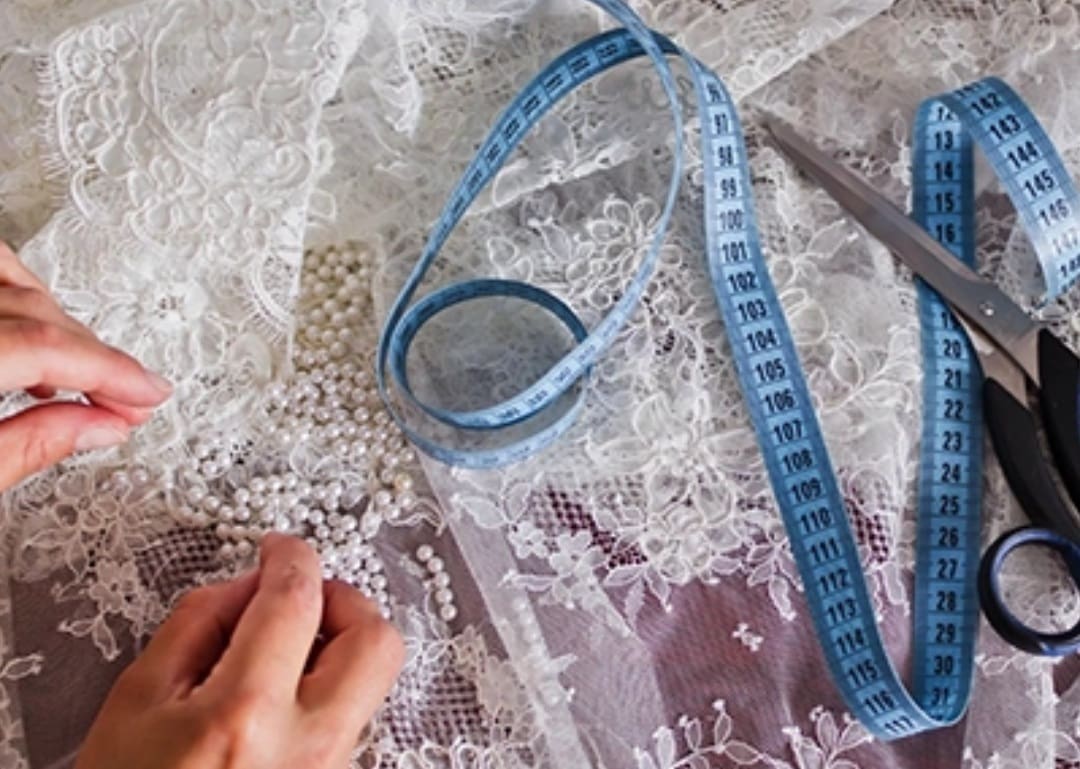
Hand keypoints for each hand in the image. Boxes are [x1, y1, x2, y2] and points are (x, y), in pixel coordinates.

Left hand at [0, 241, 172, 491]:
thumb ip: (27, 446)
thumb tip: (102, 426)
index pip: (44, 345)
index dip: (111, 370)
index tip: (151, 394)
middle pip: (33, 312)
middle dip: (93, 356)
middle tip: (130, 399)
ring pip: (8, 276)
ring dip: (58, 319)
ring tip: (82, 371)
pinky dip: (16, 295)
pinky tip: (25, 337)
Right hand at [75, 534, 404, 768]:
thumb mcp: (135, 704)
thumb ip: (195, 624)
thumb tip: (247, 584)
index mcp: (244, 715)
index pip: (296, 602)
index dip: (292, 557)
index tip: (280, 549)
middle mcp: (306, 746)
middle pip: (375, 641)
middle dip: (346, 600)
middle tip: (302, 598)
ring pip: (373, 680)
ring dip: (340, 645)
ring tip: (283, 651)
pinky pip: (354, 715)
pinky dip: (329, 687)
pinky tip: (282, 695)